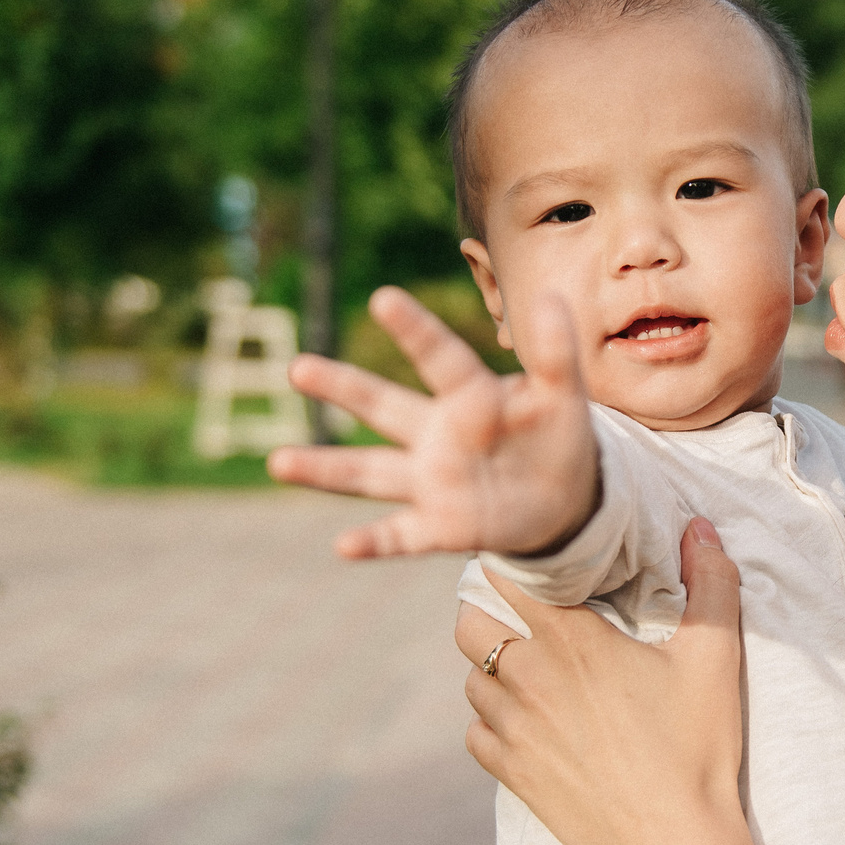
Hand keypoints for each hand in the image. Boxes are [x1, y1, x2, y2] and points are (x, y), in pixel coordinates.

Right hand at [266, 286, 598, 558]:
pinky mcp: (440, 526)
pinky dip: (374, 542)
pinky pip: (401, 535)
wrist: (564, 499)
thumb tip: (547, 297)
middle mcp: (436, 434)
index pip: (441, 360)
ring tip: (279, 461)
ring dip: (326, 468)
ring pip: (369, 472)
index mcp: (469, 397)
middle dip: (343, 389)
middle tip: (297, 367)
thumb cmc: (554, 435)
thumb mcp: (564, 394)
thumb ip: (554, 351)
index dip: (415, 331)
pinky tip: (343, 547)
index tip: (384, 298)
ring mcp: (431, 481)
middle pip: (382, 407)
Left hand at [457, 519, 819, 844]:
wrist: (673, 842)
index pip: (510, 575)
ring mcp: (512, 729)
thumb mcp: (714, 657)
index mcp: (571, 640)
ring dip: (492, 670)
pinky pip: (475, 733)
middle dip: (488, 611)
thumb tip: (700, 526)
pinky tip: (528, 723)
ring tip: (530, 671)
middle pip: (469, 623)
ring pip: (471, 680)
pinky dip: (492, 722)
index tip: (531, 561)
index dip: (513, 561)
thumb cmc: (696, 747)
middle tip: (523, 615)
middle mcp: (528, 678)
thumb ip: (711, 583)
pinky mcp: (510, 772)